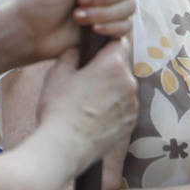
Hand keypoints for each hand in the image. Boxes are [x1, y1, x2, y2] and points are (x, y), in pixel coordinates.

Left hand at [16, 0, 138, 61]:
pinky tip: (92, 30)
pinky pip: (125, 26)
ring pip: (129, 7)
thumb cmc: (40, 0)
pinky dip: (110, 28)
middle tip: (80, 0)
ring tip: (77, 17)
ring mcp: (108, 5)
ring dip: (104, 13)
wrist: (28, 34)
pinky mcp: (109, 26)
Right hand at [36, 36, 137, 170]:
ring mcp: (132, 104)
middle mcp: (129, 82)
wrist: (63, 148)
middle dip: (107, 69)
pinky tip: (95, 116)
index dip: (107, 45)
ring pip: (124, 88)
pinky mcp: (131, 123)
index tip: (96, 52)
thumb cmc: (58, 109)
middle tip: (86, 81)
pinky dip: (114, 108)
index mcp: (112, 65)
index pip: (119, 42)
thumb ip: (71, 54)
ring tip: (89, 102)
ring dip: (112, 90)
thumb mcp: (57, 73)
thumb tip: (77, 49)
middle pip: (122, 66)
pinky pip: (125, 107)